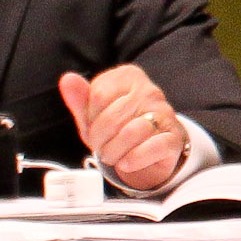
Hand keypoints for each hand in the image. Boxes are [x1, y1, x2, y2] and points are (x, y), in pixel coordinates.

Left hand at [60, 65, 192, 191]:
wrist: (149, 151)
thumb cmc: (117, 129)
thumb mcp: (93, 114)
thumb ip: (80, 98)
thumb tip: (67, 79)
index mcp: (128, 77)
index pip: (98, 95)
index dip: (90, 118)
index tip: (95, 126)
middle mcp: (149, 91)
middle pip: (112, 117)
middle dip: (99, 139)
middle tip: (101, 146)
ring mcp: (165, 113)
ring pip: (131, 133)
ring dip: (114, 152)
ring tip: (112, 156)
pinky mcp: (173, 137)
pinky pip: (152, 148)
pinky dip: (133, 160)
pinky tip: (127, 162)